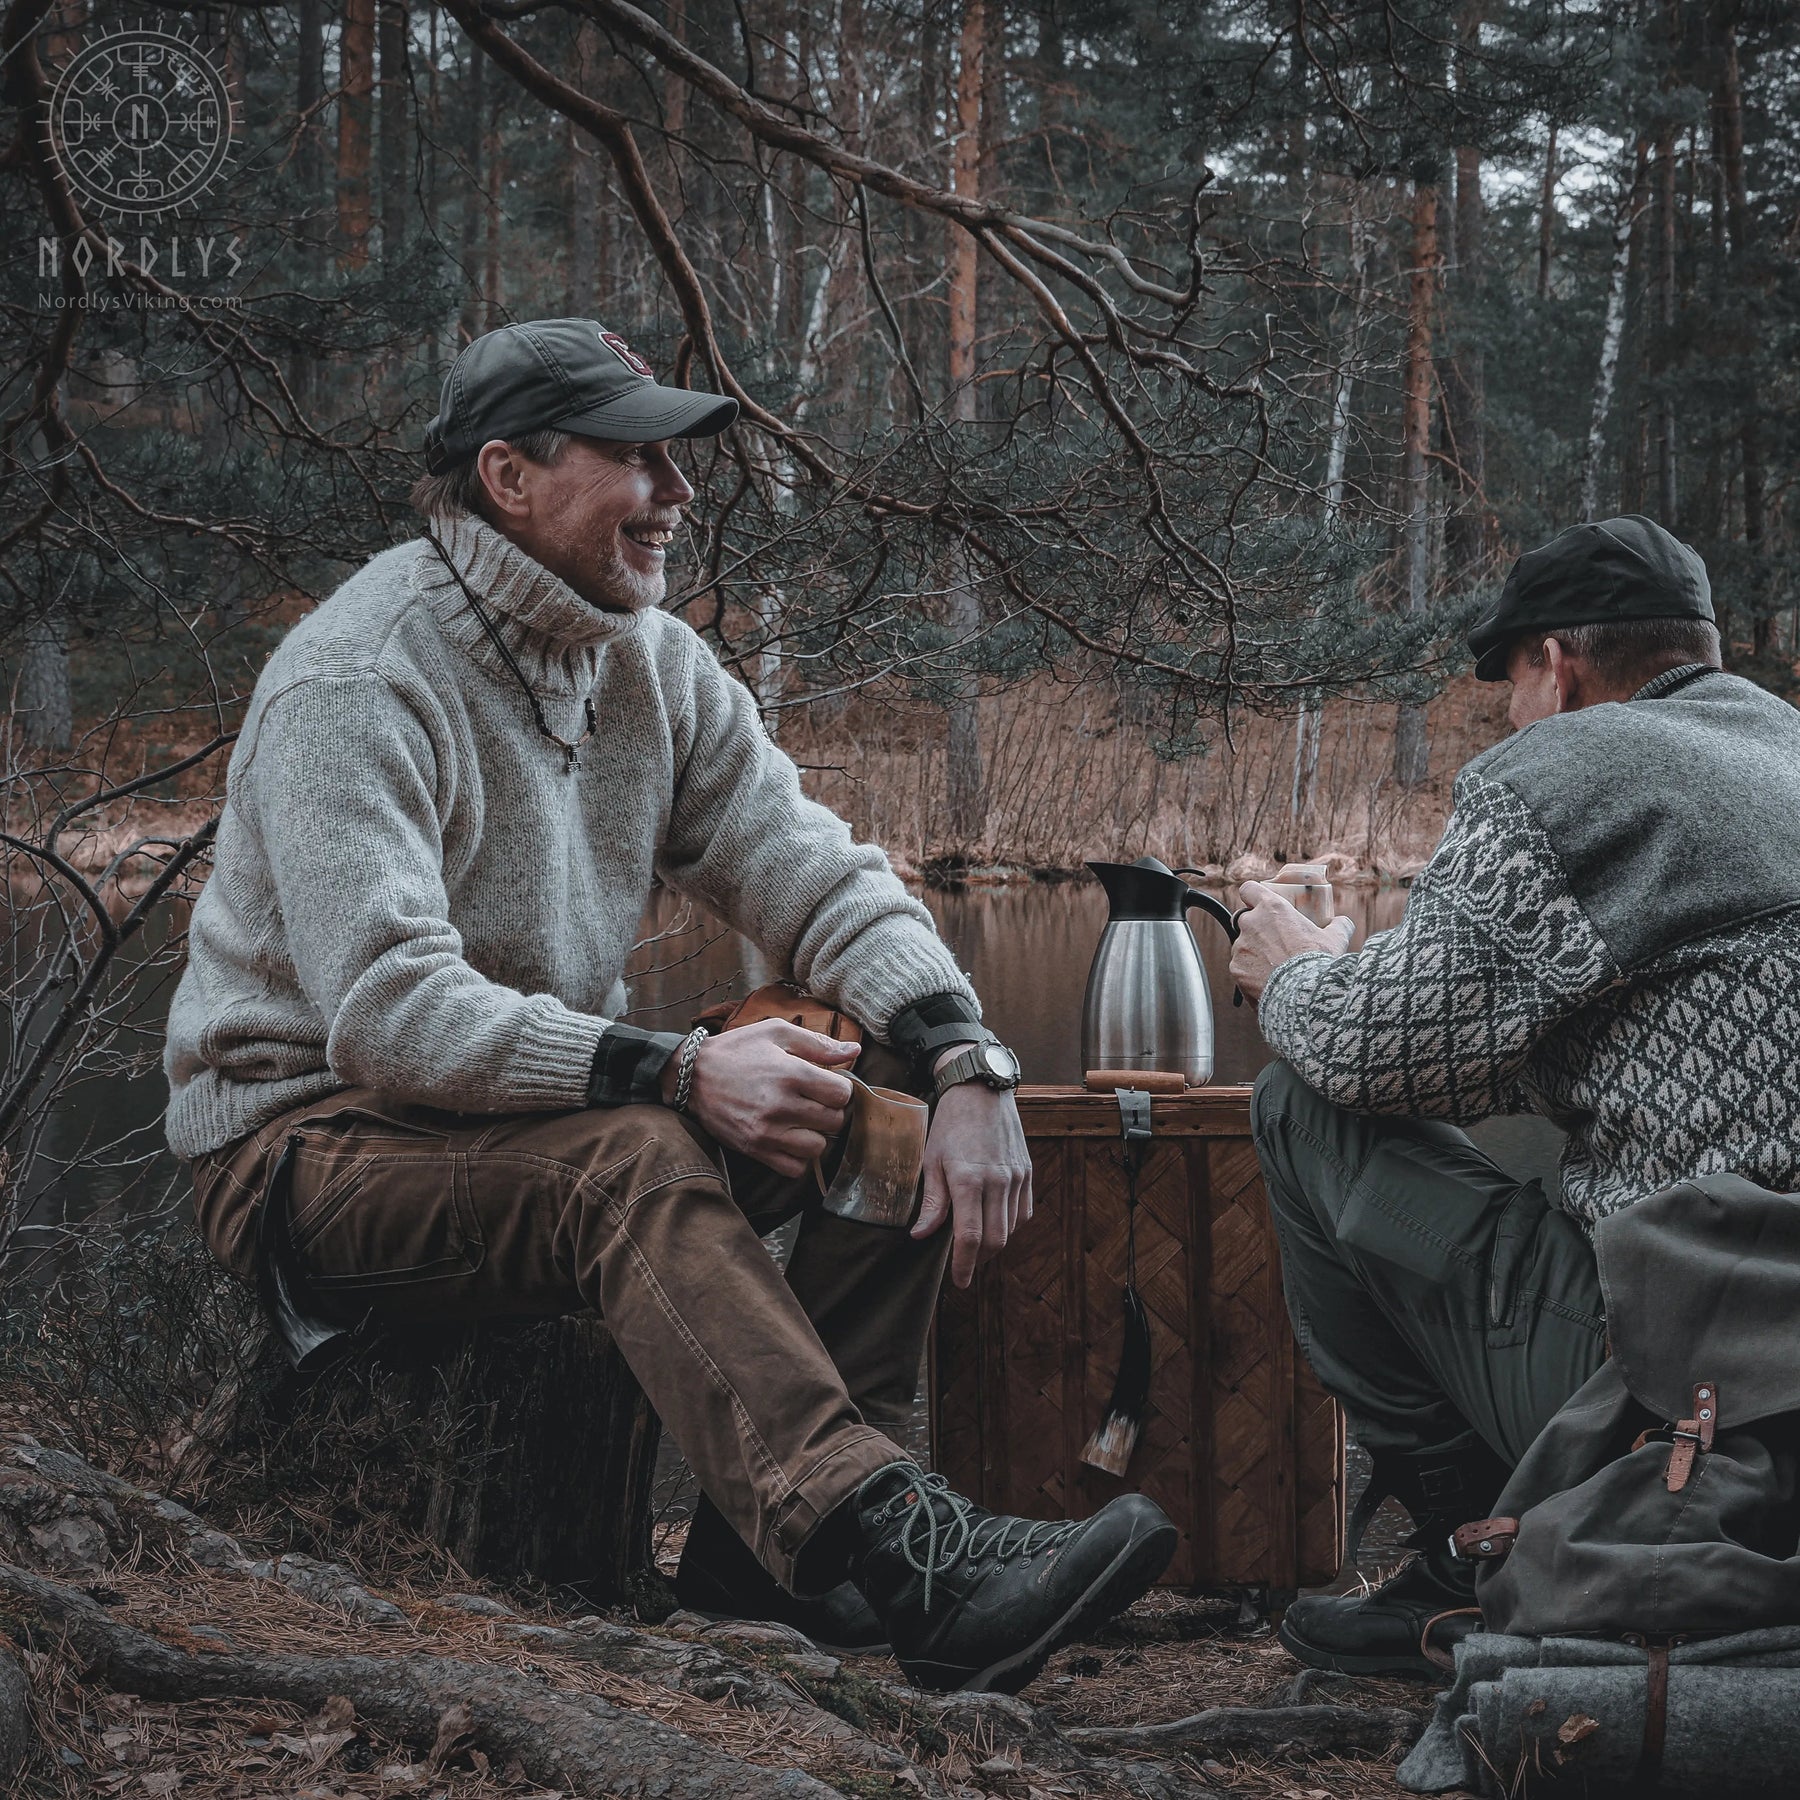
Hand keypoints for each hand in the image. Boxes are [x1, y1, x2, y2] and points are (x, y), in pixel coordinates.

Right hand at [669, 1020, 857, 1177]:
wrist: (691, 1076)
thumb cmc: (737, 1050)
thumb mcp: (776, 1033)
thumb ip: (818, 1043)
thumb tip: (855, 1051)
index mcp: (790, 1073)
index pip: (842, 1094)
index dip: (838, 1087)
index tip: (825, 1084)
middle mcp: (781, 1105)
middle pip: (834, 1121)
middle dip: (829, 1109)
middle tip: (812, 1100)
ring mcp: (767, 1132)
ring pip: (818, 1147)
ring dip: (815, 1134)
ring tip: (801, 1120)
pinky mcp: (755, 1149)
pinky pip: (794, 1168)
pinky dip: (797, 1157)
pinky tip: (789, 1138)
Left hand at [911, 1054, 1032, 1289]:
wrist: (982, 1091)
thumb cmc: (950, 1124)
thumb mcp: (932, 1160)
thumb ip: (932, 1202)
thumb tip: (921, 1236)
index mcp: (969, 1180)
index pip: (969, 1237)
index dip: (964, 1265)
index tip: (959, 1281)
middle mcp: (997, 1181)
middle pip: (995, 1239)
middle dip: (979, 1259)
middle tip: (964, 1264)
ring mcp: (1016, 1177)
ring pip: (1011, 1229)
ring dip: (994, 1243)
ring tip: (975, 1242)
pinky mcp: (1028, 1172)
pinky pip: (1023, 1212)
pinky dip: (1010, 1225)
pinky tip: (994, 1222)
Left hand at [1229, 881, 1354, 1003]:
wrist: (1304, 995)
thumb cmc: (1319, 963)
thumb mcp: (1336, 939)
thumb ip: (1338, 925)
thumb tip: (1342, 923)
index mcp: (1272, 908)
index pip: (1249, 889)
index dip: (1253, 896)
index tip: (1260, 904)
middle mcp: (1251, 923)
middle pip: (1245, 919)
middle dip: (1256, 929)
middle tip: (1274, 941)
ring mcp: (1240, 947)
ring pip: (1243, 945)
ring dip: (1254, 952)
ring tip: (1275, 967)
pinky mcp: (1236, 969)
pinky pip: (1241, 968)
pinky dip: (1251, 973)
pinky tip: (1268, 982)